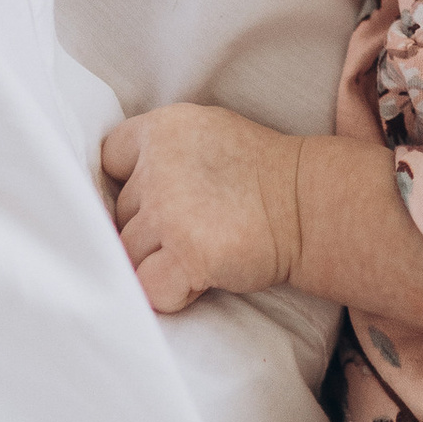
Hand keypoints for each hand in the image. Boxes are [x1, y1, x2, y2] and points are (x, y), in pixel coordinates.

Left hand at [103, 103, 300, 313]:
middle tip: (194, 229)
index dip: (128, 184)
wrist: (311, 206)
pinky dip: (171, 293)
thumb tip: (123, 193)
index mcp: (164, 128)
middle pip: (119, 213)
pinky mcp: (186, 253)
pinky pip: (148, 287)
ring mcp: (169, 210)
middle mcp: (160, 165)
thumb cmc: (263, 176)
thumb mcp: (208, 135)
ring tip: (200, 252)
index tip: (154, 198)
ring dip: (158, 263)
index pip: (110, 159)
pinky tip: (199, 279)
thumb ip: (162, 153)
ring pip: (127, 254)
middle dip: (148, 229)